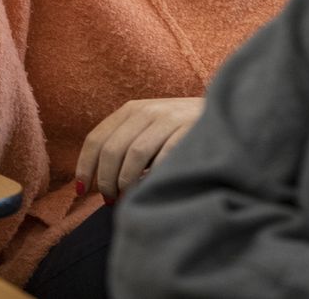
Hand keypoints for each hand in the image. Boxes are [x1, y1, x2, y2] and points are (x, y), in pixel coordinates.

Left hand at [75, 97, 204, 201]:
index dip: (84, 166)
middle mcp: (147, 110)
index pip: (96, 139)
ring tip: (128, 197)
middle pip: (112, 149)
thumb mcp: (149, 128)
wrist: (225, 111)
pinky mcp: (189, 129)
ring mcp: (169, 118)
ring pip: (134, 154)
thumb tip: (96, 182)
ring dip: (126, 182)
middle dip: (105, 180)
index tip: (83, 190)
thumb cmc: (180, 130)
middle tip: (110, 200)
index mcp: (131, 109)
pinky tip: (153, 187)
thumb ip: (126, 144)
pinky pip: (163, 157)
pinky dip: (153, 176)